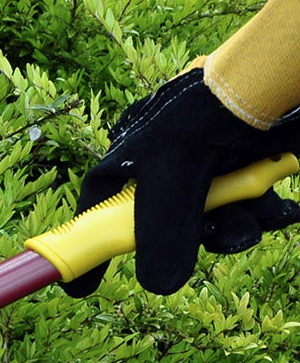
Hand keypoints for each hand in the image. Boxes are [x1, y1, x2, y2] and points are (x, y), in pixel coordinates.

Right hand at [67, 69, 299, 296]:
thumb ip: (162, 234)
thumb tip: (157, 286)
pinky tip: (278, 211)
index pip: (98, 211)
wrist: (271, 75)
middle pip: (161, 224)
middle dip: (193, 239)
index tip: (82, 286)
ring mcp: (201, 165)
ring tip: (261, 218)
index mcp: (128, 158)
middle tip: (216, 238)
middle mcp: (161, 164)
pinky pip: (242, 205)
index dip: (90, 248)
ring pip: (208, 218)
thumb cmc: (210, 109)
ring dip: (237, 227)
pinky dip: (260, 213)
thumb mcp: (175, 176)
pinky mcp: (239, 164)